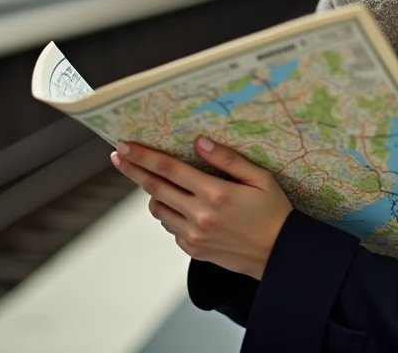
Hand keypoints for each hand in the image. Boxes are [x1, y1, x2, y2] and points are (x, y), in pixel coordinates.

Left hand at [110, 137, 292, 279]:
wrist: (279, 254)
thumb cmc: (274, 212)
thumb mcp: (260, 179)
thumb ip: (228, 159)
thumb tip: (200, 142)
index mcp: (215, 193)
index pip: (169, 169)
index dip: (144, 156)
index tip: (124, 146)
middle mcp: (199, 215)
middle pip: (155, 188)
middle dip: (134, 170)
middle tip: (118, 156)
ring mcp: (194, 235)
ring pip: (158, 210)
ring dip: (152, 193)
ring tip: (157, 182)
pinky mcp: (193, 250)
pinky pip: (170, 227)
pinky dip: (169, 213)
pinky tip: (181, 205)